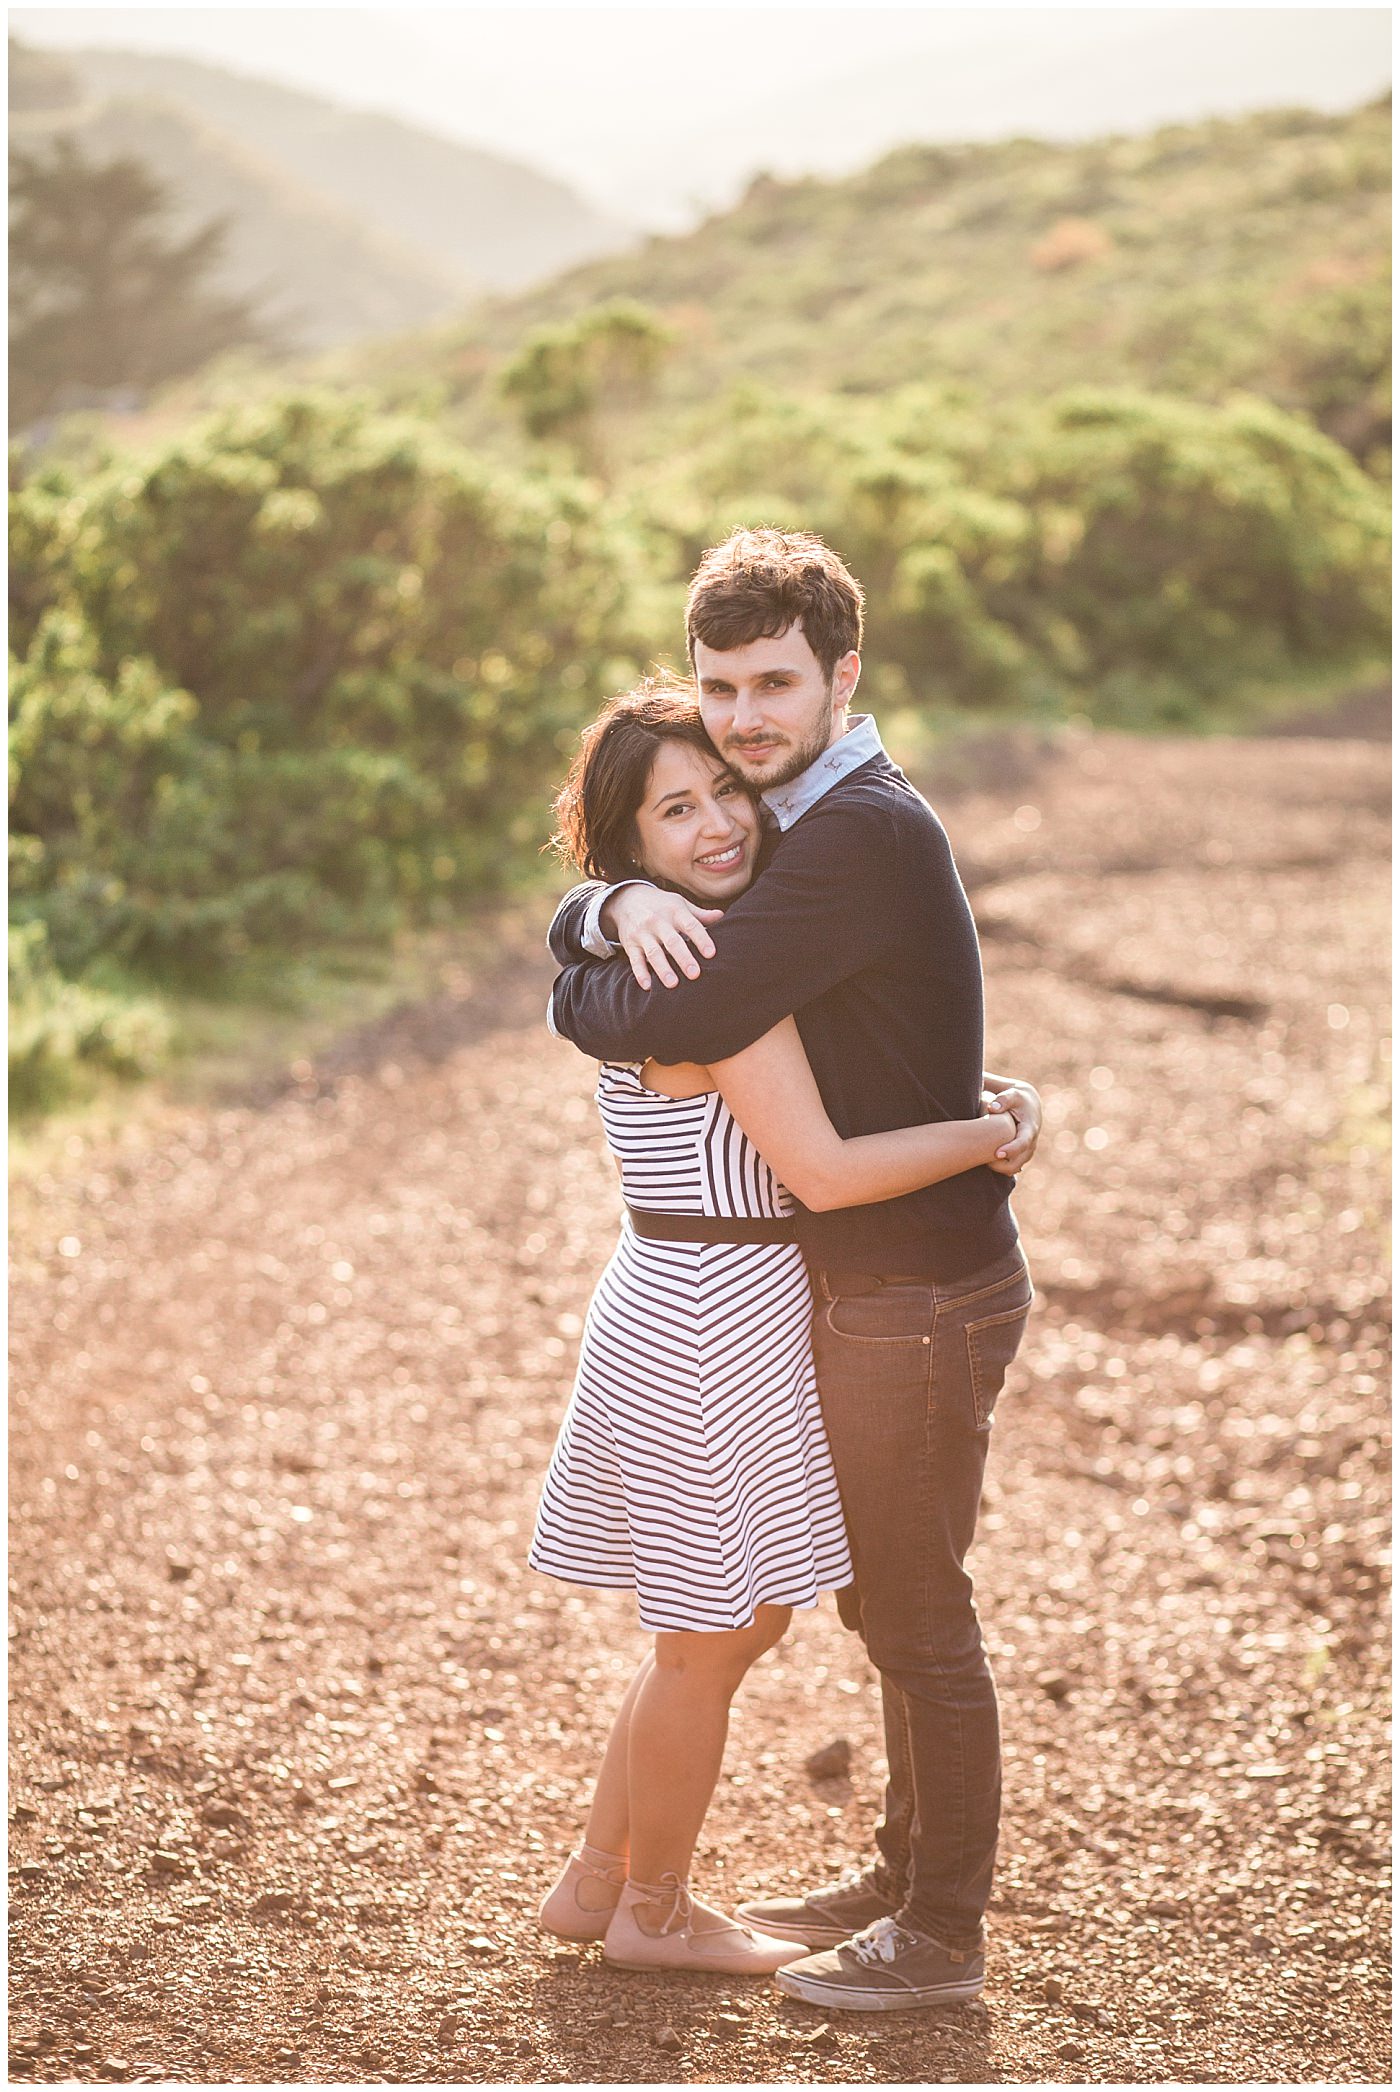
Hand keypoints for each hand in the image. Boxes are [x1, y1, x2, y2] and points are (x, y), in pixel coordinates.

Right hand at [601, 883, 725, 989]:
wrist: (626, 899)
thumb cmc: (661, 905)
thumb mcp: (679, 904)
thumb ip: (699, 914)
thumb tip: (721, 916)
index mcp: (674, 911)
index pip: (691, 925)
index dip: (701, 939)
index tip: (711, 954)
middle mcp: (658, 921)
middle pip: (672, 941)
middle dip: (683, 958)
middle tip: (695, 974)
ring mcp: (642, 933)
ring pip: (653, 953)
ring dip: (663, 969)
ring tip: (673, 984)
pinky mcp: (630, 944)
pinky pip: (635, 960)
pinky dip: (640, 973)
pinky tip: (648, 986)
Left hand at [980, 1077, 1041, 1174]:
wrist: (1027, 1102)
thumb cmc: (1016, 1097)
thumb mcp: (1012, 1094)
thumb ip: (1003, 1099)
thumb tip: (992, 1107)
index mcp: (1029, 1129)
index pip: (1023, 1143)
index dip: (1011, 1150)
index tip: (997, 1154)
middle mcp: (1031, 1143)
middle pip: (1019, 1161)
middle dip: (1003, 1165)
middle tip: (985, 1163)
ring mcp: (1027, 1150)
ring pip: (1015, 1167)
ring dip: (1001, 1169)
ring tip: (983, 1163)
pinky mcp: (1021, 1154)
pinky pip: (1012, 1167)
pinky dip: (1001, 1168)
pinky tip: (986, 1164)